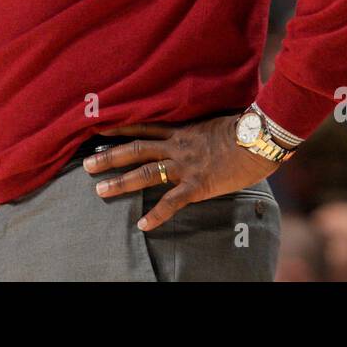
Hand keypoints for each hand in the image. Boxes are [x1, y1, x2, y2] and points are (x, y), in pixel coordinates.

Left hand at [81, 115, 279, 230]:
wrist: (261, 139)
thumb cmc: (246, 128)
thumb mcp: (217, 120)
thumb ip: (202, 126)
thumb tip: (200, 127)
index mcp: (182, 130)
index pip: (145, 126)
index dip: (121, 127)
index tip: (99, 129)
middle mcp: (178, 146)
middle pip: (136, 149)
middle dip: (109, 157)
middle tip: (86, 165)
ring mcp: (186, 165)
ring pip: (146, 172)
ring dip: (121, 182)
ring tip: (100, 191)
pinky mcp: (198, 184)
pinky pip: (172, 201)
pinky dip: (156, 214)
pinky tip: (142, 225)